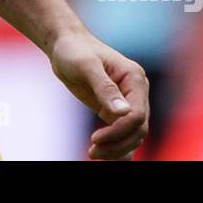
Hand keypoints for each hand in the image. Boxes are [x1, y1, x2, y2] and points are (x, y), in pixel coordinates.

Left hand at [49, 29, 149, 159]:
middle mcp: (136, 91)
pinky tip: (107, 156)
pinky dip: (119, 147)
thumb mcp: (86, 66)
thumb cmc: (74, 50)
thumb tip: (124, 112)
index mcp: (134, 78)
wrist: (64, 46)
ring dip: (117, 149)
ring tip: (93, 153)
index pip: (137, 115)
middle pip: (138, 129)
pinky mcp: (115, 110)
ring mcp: (127, 102)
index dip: (119, 131)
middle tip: (92, 151)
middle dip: (118, 144)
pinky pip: (123, 133)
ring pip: (133, 135)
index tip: (95, 139)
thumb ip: (105, 88)